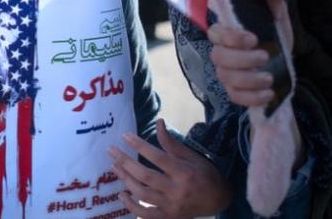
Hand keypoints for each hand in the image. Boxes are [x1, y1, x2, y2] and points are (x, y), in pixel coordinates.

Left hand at [109, 120, 231, 217]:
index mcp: (184, 173)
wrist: (219, 200)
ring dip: (125, 180)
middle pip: (145, 176)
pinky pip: (145, 214)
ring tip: (114, 167)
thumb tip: (158, 122)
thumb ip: (171, 143)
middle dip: (125, 162)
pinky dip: (131, 206)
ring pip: (142, 194)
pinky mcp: (168, 217)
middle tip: (111, 150)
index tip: (125, 136)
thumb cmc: (205, 174)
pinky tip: (122, 194)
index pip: (157, 157)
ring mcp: (171, 207)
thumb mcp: (192, 156)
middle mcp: (177, 191)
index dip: (140, 145)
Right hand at [208, 0, 291, 107]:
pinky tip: (268, 93)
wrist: (284, 68)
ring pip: (226, 77)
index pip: (216, 33)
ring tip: (269, 77)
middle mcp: (222, 53)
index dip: (231, 37)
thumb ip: (273, 1)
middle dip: (242, 59)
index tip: (253, 38)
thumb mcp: (277, 19)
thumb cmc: (275, 39)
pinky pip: (235, 96)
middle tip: (265, 56)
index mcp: (229, 33)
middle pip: (218, 57)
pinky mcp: (235, 92)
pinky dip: (252, 97)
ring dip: (249, 78)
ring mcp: (227, 73)